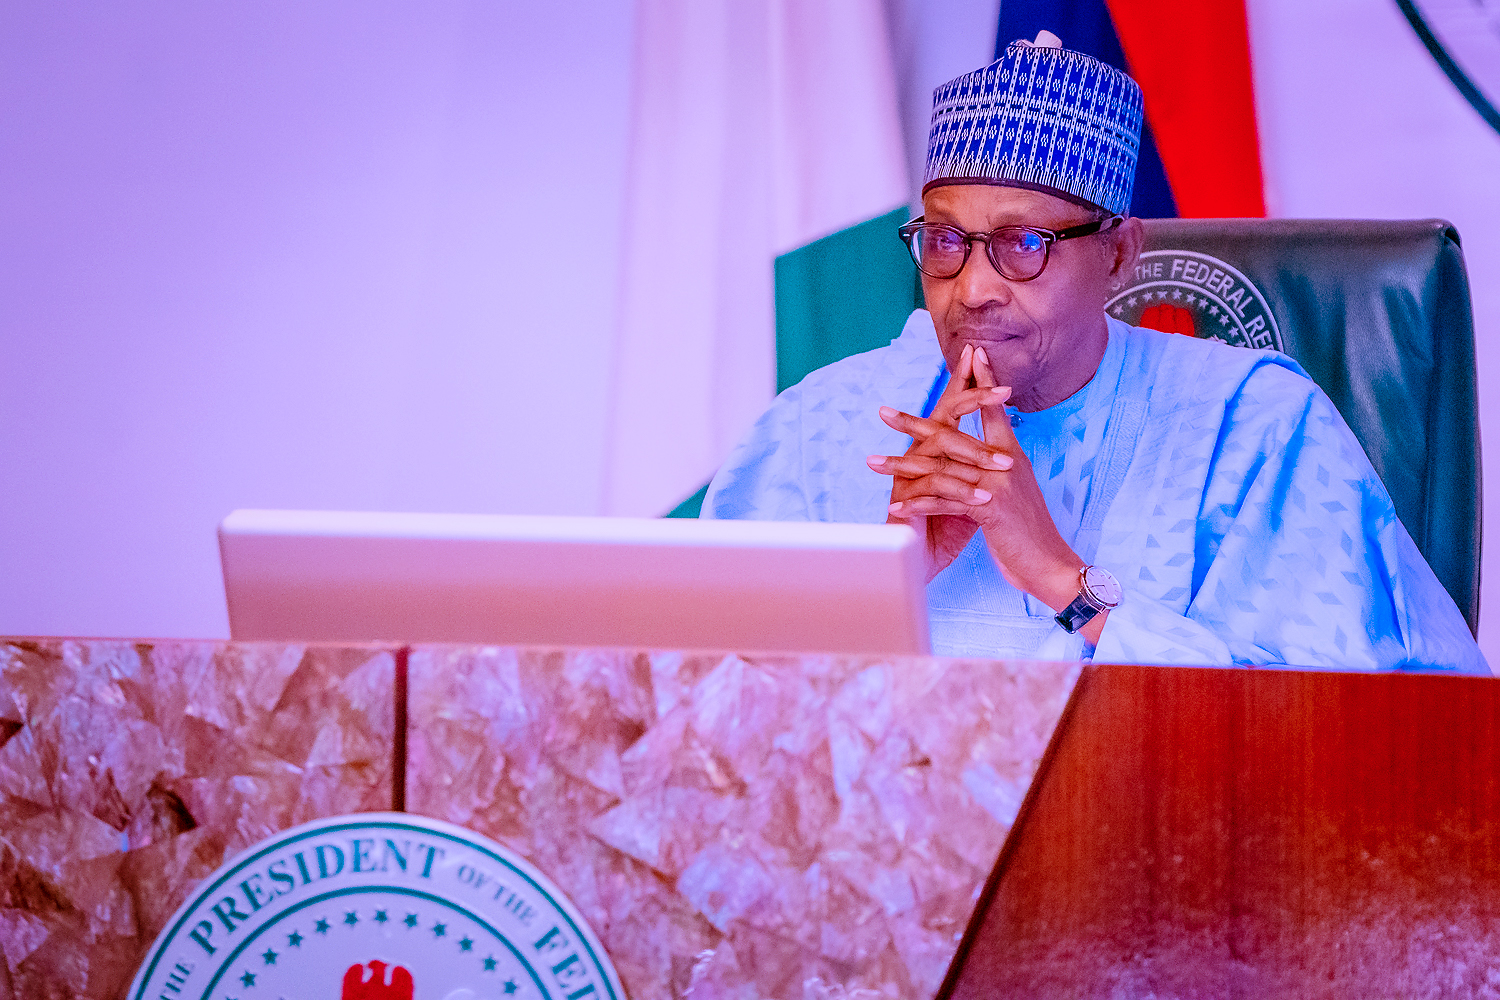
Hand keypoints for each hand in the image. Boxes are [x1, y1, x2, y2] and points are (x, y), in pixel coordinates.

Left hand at [870, 347, 1090, 621]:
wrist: (1050, 565)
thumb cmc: (1028, 534)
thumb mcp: (1014, 494)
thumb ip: (997, 472)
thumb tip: (983, 457)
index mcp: (1011, 455)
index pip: (993, 410)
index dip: (981, 382)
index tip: (971, 355)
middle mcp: (1005, 462)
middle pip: (953, 433)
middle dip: (914, 423)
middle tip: (883, 412)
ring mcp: (997, 483)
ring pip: (940, 468)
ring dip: (901, 466)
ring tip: (871, 462)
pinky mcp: (990, 508)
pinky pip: (945, 501)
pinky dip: (918, 504)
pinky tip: (895, 507)